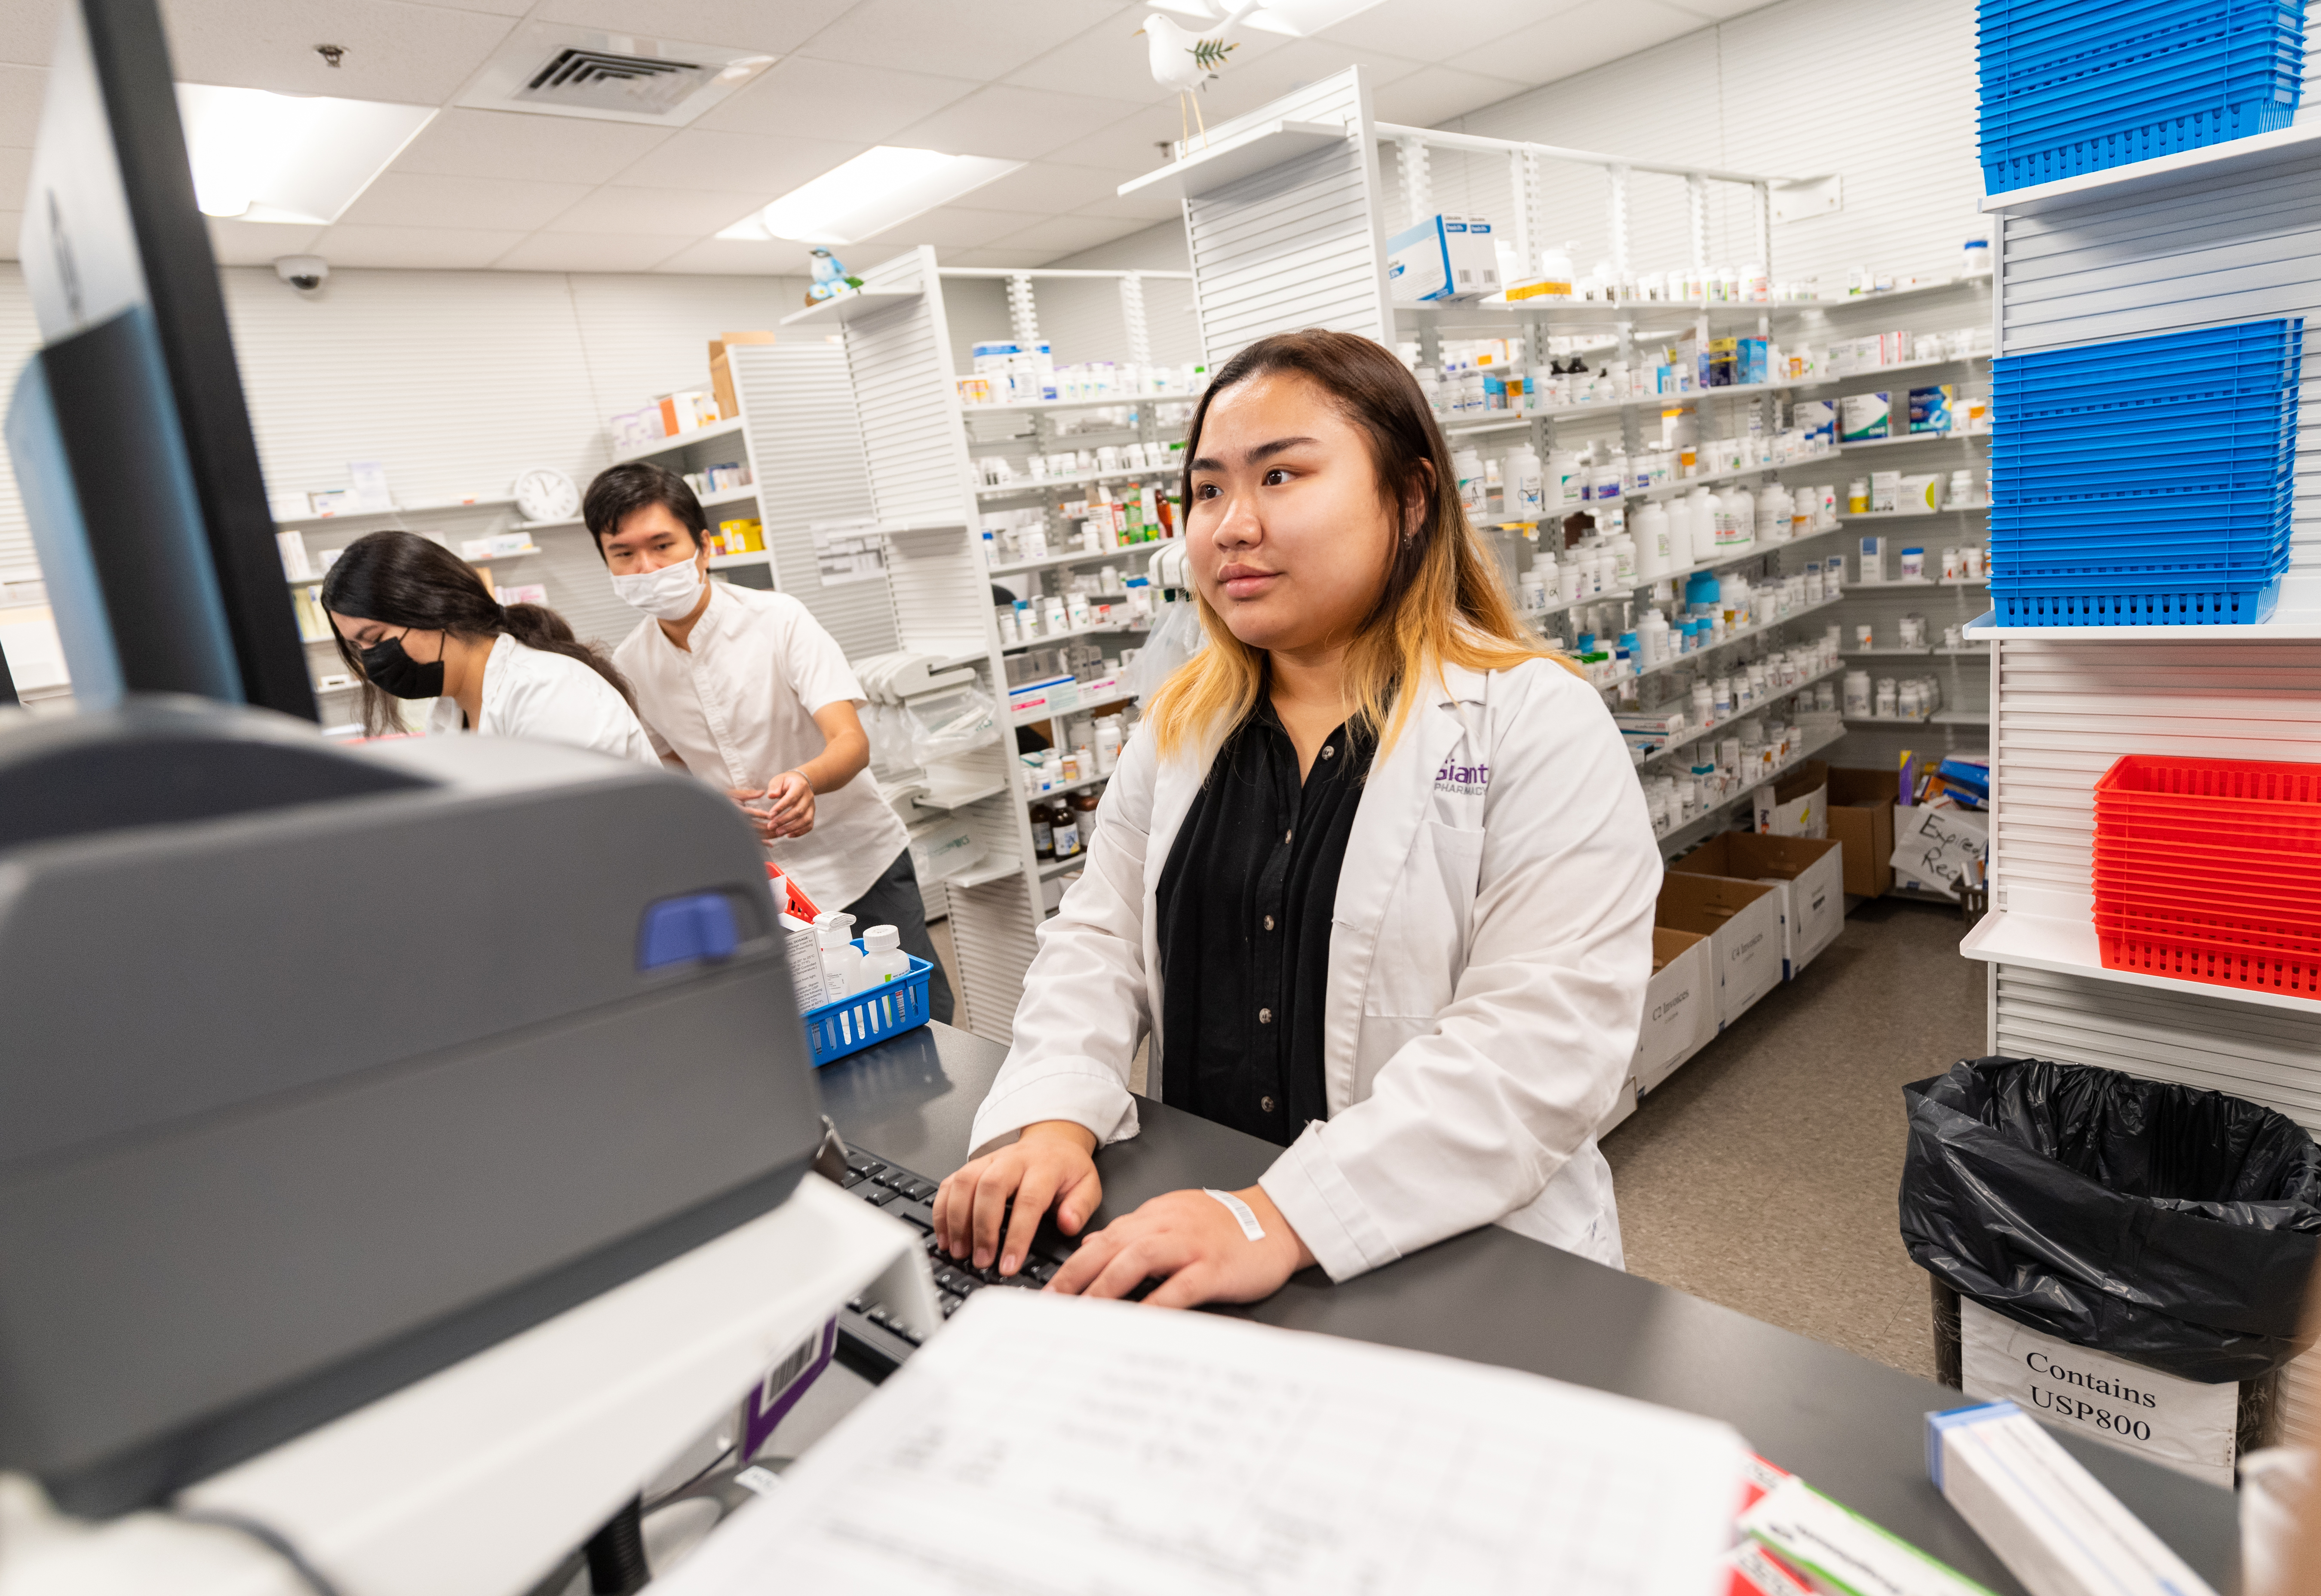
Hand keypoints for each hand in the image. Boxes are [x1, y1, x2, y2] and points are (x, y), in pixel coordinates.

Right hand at [726, 785, 779, 840]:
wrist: (713, 811)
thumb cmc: (723, 800)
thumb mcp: (734, 794)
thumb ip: (749, 794)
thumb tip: (762, 792)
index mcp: (737, 810)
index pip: (751, 813)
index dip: (762, 814)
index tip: (772, 815)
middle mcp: (738, 822)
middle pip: (756, 826)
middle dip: (769, 827)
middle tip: (781, 826)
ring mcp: (739, 830)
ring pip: (755, 835)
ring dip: (768, 836)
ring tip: (779, 834)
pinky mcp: (740, 835)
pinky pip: (752, 840)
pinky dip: (762, 843)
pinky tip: (770, 844)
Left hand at [761, 770, 815, 838]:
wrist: (801, 782)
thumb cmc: (787, 782)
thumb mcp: (779, 779)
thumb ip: (774, 787)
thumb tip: (771, 795)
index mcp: (800, 786)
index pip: (791, 798)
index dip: (781, 807)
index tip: (770, 815)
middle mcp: (808, 797)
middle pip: (799, 811)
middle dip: (784, 820)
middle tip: (771, 826)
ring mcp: (812, 806)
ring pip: (806, 820)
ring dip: (792, 828)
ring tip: (778, 832)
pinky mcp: (812, 814)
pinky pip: (809, 825)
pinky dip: (800, 832)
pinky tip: (789, 835)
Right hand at [934, 1121, 1100, 1278]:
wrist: (1052, 1140)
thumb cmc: (1066, 1169)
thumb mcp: (1088, 1185)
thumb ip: (1080, 1207)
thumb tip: (1068, 1225)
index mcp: (1044, 1166)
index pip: (1028, 1201)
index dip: (1017, 1236)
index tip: (1010, 1264)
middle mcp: (1012, 1160)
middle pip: (989, 1188)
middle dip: (982, 1228)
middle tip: (982, 1260)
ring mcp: (988, 1161)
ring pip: (964, 1183)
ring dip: (957, 1220)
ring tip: (960, 1251)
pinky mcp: (971, 1166)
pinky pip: (949, 1183)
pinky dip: (941, 1210)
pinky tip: (945, 1236)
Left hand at [1047, 1184, 1314, 1308]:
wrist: (1278, 1220)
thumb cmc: (1227, 1225)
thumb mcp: (1173, 1217)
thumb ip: (1133, 1231)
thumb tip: (1091, 1245)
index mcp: (1154, 1216)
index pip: (1103, 1238)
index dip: (1071, 1265)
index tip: (1048, 1292)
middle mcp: (1166, 1226)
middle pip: (1110, 1246)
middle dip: (1075, 1277)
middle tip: (1049, 1306)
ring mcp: (1190, 1246)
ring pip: (1136, 1260)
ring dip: (1104, 1287)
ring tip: (1082, 1313)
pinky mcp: (1213, 1267)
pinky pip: (1178, 1286)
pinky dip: (1154, 1304)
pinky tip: (1135, 1321)